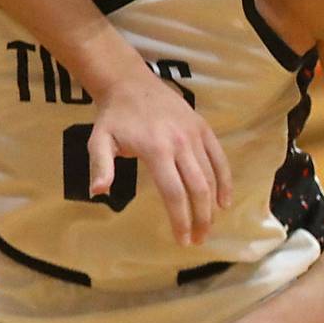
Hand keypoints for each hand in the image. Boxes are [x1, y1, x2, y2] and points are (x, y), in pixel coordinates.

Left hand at [90, 75, 231, 245]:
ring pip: (211, 176)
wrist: (130, 82)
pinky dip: (225, 181)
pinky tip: (223, 202)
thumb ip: (100, 167)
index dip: (180, 219)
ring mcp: (195, 134)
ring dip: (212, 205)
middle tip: (197, 240)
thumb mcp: (98, 140)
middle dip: (200, 218)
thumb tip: (98, 192)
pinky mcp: (203, 127)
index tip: (181, 239)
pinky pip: (219, 158)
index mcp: (156, 149)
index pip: (173, 192)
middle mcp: (180, 142)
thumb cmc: (113, 117)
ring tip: (207, 227)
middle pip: (198, 188)